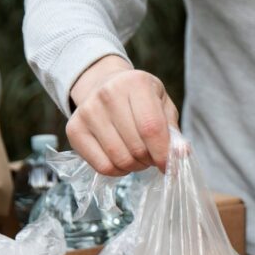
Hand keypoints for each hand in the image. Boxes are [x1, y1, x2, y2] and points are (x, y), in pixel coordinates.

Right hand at [67, 55, 177, 174]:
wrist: (104, 86)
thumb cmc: (140, 100)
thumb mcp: (162, 105)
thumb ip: (173, 131)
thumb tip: (180, 155)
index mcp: (135, 83)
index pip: (151, 128)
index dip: (164, 154)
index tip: (170, 167)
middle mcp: (107, 94)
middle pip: (136, 147)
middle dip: (150, 160)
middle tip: (152, 156)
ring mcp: (87, 111)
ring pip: (120, 159)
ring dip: (135, 166)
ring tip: (138, 156)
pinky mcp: (74, 129)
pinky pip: (102, 166)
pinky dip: (118, 171)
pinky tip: (121, 159)